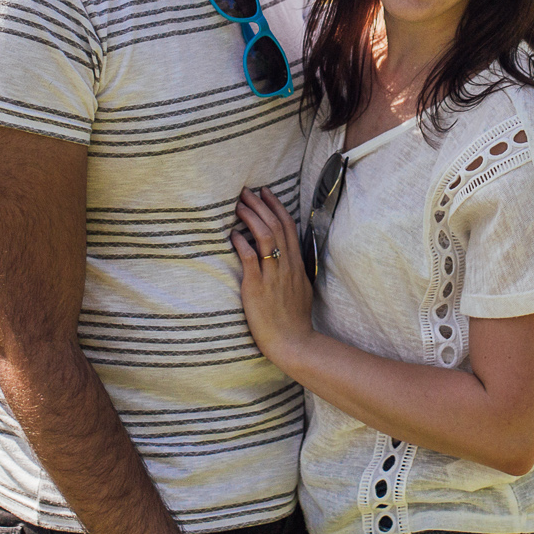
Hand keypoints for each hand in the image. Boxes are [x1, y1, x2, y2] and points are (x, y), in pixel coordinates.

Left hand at [231, 188, 314, 372]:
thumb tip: (285, 258)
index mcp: (296, 264)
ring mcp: (273, 276)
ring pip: (266, 237)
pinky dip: (242, 244)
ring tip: (238, 205)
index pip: (288, 226)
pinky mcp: (258, 288)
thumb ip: (293, 271)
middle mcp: (286, 266)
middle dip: (261, 205)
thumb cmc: (294, 320)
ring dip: (251, 218)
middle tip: (247, 191)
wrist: (293, 342)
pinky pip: (251, 260)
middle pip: (276, 226)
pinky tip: (233, 235)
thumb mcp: (301, 290)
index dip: (276, 206)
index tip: (265, 193)